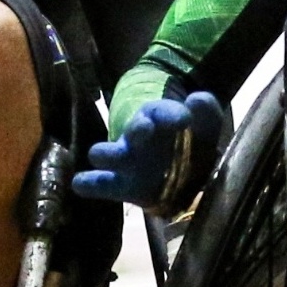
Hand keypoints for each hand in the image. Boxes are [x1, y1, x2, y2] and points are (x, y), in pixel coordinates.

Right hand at [74, 90, 227, 212]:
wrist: (181, 170)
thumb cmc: (191, 141)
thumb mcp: (205, 123)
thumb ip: (206, 110)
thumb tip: (196, 100)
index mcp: (158, 119)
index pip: (162, 113)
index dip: (171, 114)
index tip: (184, 119)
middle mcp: (137, 138)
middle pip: (132, 131)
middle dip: (137, 130)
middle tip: (145, 128)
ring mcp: (125, 161)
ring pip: (105, 153)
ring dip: (108, 154)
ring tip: (106, 156)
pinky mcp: (119, 186)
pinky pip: (97, 183)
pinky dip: (88, 183)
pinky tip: (80, 183)